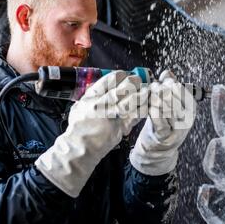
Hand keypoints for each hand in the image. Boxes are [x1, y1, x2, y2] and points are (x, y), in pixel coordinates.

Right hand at [35, 70, 147, 196]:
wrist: (79, 148)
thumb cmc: (78, 129)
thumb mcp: (79, 107)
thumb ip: (91, 97)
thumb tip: (102, 88)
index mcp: (91, 96)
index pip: (111, 79)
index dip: (122, 75)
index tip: (127, 75)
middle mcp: (102, 104)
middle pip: (124, 87)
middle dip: (135, 82)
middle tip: (139, 82)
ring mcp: (112, 116)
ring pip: (132, 100)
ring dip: (142, 95)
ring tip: (146, 91)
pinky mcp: (120, 127)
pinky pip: (136, 116)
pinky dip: (143, 109)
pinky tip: (146, 106)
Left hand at [130, 70, 195, 175]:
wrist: (158, 147)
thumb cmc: (164, 121)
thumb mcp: (170, 102)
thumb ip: (169, 85)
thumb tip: (167, 73)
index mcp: (191, 107)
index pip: (181, 88)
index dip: (168, 83)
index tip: (160, 83)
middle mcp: (187, 118)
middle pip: (171, 96)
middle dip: (158, 90)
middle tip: (152, 90)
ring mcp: (177, 129)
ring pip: (164, 106)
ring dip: (152, 99)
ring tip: (148, 98)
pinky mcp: (164, 136)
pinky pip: (157, 118)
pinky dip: (150, 110)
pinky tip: (147, 109)